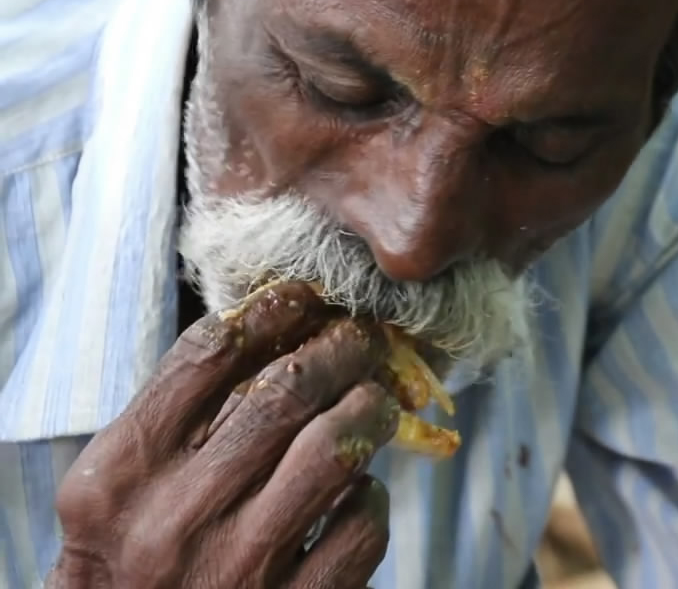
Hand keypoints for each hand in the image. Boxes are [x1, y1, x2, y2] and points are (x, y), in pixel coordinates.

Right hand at [46, 281, 399, 588]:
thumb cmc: (133, 557)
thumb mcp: (126, 487)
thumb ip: (183, 418)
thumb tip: (280, 333)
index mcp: (122, 474)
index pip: (207, 356)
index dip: (271, 311)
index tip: (305, 296)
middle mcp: (176, 519)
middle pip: (286, 391)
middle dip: (340, 349)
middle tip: (361, 339)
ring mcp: (240, 568)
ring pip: (337, 448)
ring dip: (369, 407)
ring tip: (375, 398)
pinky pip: (363, 523)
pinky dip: (372, 494)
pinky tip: (359, 490)